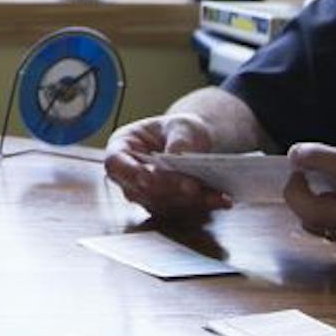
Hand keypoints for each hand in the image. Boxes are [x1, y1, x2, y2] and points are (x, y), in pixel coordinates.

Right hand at [103, 113, 231, 216]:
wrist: (194, 143)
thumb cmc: (180, 129)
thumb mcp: (181, 126)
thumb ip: (177, 140)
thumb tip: (175, 157)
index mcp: (122, 147)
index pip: (115, 163)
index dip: (130, 172)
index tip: (149, 176)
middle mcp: (129, 175)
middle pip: (140, 189)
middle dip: (168, 188)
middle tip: (191, 187)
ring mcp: (144, 194)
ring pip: (162, 204)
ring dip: (188, 201)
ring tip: (215, 195)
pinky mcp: (164, 206)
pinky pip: (180, 210)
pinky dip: (201, 206)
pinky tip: (220, 199)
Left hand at [283, 142, 335, 261]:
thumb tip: (316, 163)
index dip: (314, 157)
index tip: (295, 151)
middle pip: (314, 210)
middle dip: (295, 190)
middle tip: (298, 174)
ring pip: (316, 224)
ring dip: (312, 204)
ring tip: (334, 191)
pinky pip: (332, 235)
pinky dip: (331, 218)